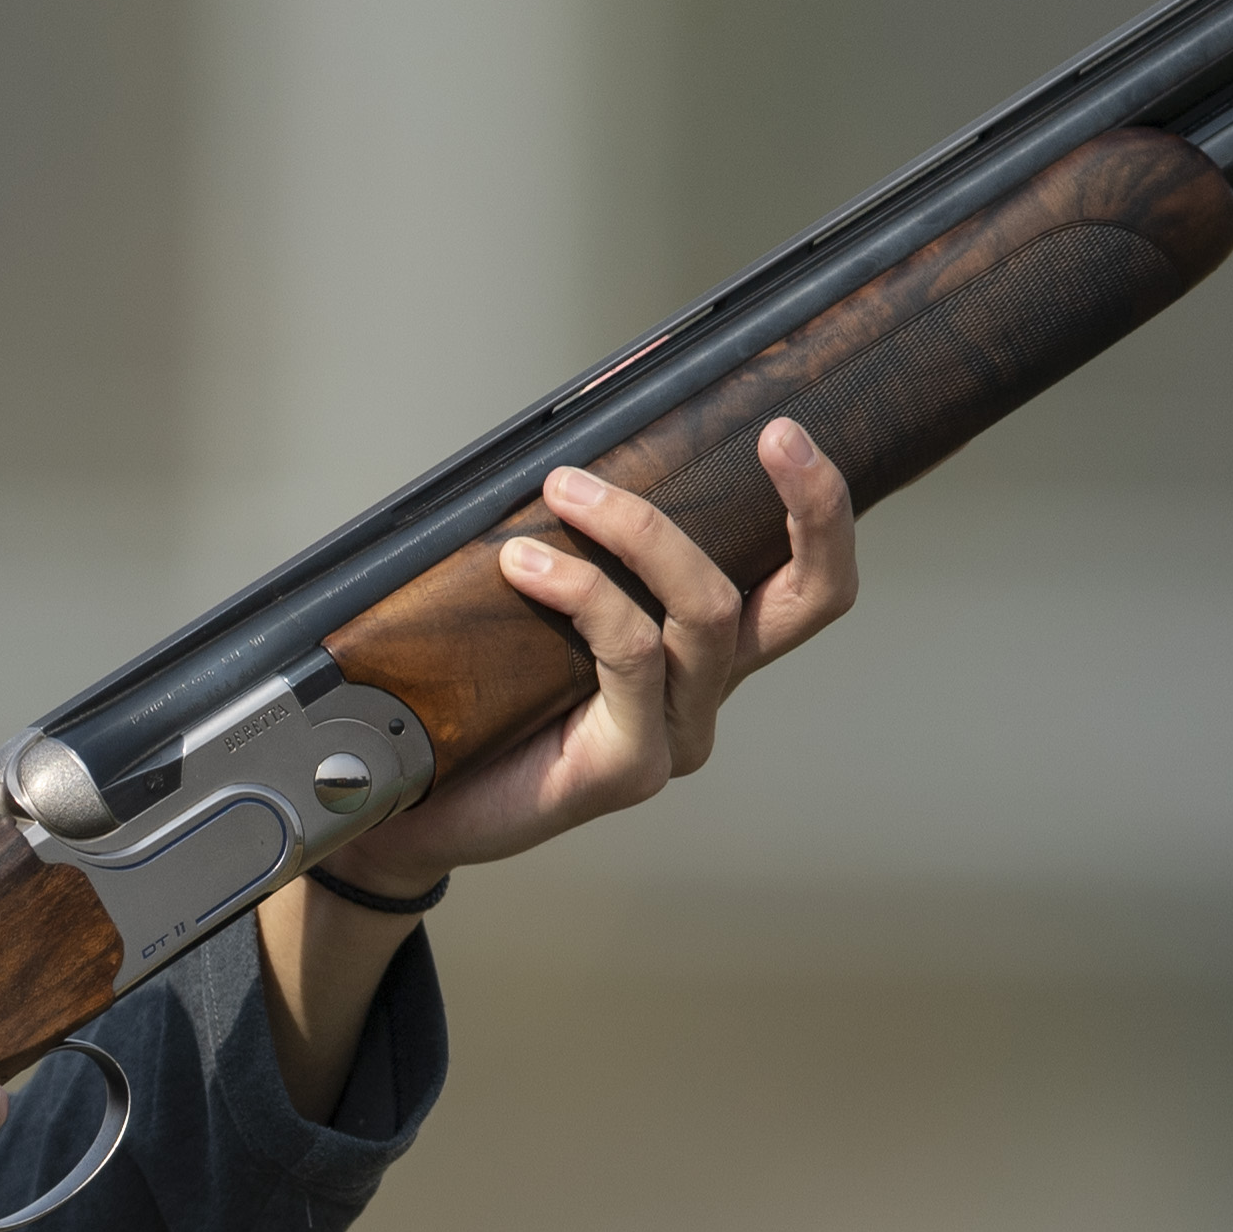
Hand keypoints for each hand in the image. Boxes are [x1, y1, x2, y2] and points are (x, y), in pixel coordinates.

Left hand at [327, 416, 857, 890]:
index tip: (786, 430)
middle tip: (774, 435)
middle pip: (806, 602)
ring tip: (560, 488)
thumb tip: (573, 450)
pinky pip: (631, 654)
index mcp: (705, 651)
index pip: (804, 582)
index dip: (821, 510)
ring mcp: (676, 735)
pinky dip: (584, 591)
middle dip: (811, 509)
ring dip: (639, 530)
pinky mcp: (629, 766)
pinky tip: (523, 565)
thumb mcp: (540, 602)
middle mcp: (707, 693)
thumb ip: (579, 546)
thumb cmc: (476, 697)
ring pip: (708, 611)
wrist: (411, 800)